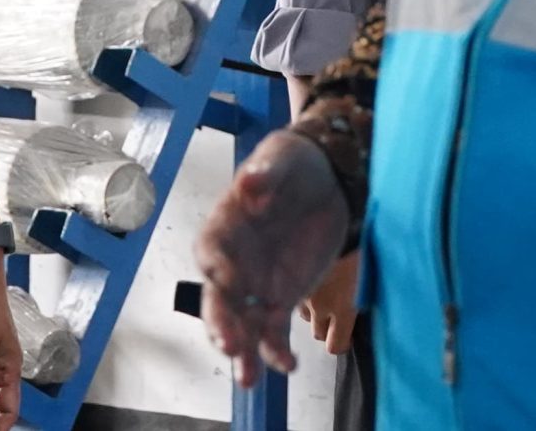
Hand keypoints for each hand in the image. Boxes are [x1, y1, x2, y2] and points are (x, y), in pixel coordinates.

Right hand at [195, 132, 351, 386]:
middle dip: (221, 323)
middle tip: (229, 345)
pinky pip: (274, 330)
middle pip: (219, 297)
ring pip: (242, 323)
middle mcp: (234, 260)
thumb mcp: (282, 159)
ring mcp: (256, 283)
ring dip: (243, 350)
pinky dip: (277, 350)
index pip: (210, 250)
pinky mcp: (281, 298)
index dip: (215, 266)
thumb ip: (265, 173)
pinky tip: (288, 366)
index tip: (225, 279)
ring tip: (248, 377)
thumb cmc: (293, 164)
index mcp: (225, 224)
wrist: (325, 179)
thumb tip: (250, 181)